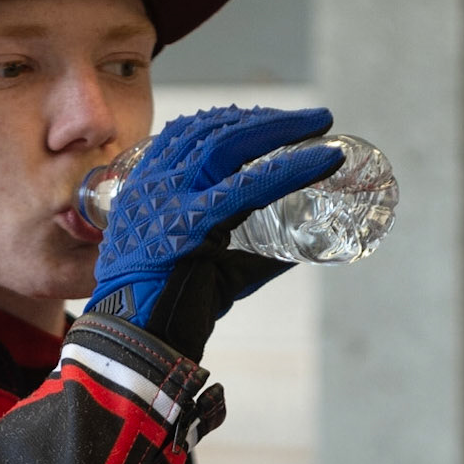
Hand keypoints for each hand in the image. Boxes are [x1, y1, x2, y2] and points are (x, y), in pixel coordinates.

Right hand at [83, 104, 343, 361]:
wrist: (138, 345)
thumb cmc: (167, 311)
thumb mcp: (206, 269)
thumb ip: (249, 256)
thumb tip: (298, 252)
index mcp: (145, 189)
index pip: (188, 134)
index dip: (233, 118)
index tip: (268, 118)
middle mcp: (154, 185)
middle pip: (213, 129)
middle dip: (267, 118)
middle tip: (311, 120)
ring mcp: (170, 202)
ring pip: (230, 143)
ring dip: (282, 128)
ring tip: (321, 125)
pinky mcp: (193, 224)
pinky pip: (249, 186)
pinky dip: (291, 169)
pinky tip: (324, 160)